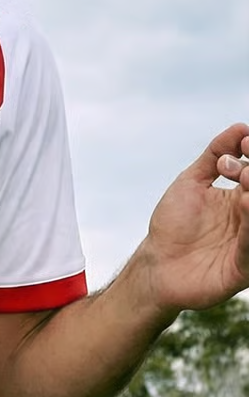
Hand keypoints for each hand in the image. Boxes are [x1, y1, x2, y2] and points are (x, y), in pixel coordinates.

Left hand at [140, 124, 248, 313]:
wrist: (156, 264)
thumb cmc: (174, 224)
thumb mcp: (192, 182)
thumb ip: (215, 156)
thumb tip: (240, 127)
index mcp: (243, 198)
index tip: (245, 143)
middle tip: (244, 167)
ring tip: (247, 177)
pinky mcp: (244, 268)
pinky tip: (246, 203)